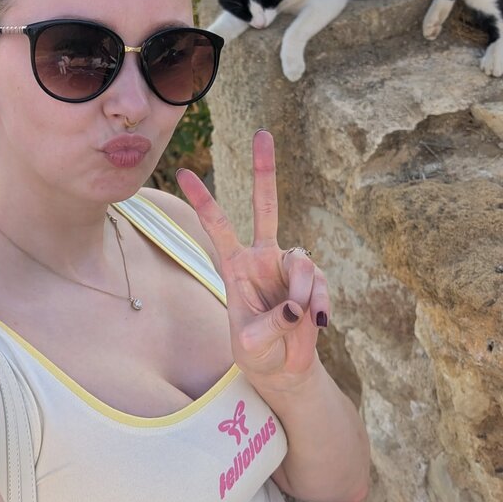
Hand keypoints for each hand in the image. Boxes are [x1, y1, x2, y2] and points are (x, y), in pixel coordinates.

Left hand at [176, 130, 329, 392]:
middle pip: (266, 205)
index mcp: (236, 266)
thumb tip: (293, 310)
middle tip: (262, 132)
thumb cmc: (258, 353)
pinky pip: (319, 284)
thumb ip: (267, 329)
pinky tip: (319, 322)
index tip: (182, 172)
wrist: (285, 369)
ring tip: (295, 321)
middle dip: (264, 169)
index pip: (217, 226)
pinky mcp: (313, 281)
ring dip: (301, 295)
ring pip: (301, 263)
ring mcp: (289, 267)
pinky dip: (319, 304)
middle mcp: (263, 257)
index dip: (203, 200)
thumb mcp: (250, 346)